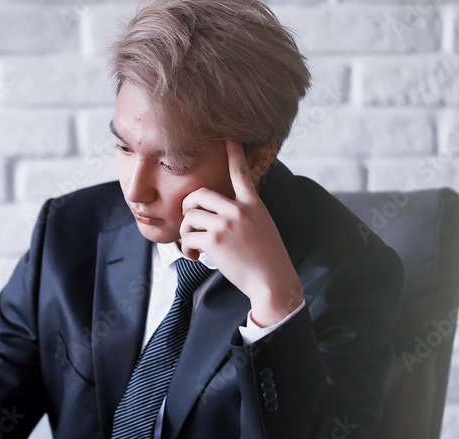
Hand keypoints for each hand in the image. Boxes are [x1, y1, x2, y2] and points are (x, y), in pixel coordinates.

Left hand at [178, 139, 302, 326]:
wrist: (273, 282)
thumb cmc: (266, 259)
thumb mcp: (261, 226)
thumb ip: (244, 214)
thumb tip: (216, 214)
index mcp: (254, 204)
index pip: (240, 172)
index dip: (233, 153)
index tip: (228, 136)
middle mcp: (240, 209)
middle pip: (199, 194)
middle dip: (187, 207)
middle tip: (188, 221)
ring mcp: (227, 224)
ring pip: (190, 217)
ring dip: (185, 233)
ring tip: (193, 246)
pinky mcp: (215, 241)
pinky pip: (187, 237)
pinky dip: (186, 249)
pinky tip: (195, 257)